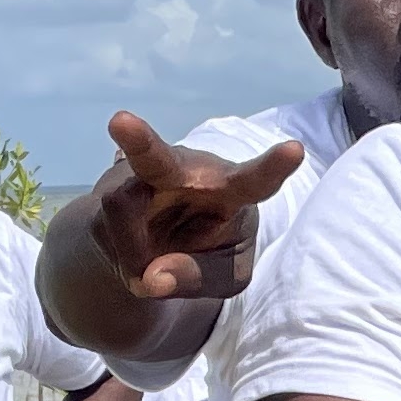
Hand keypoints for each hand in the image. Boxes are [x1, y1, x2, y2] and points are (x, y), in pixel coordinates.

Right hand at [91, 110, 302, 302]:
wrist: (163, 246)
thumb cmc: (212, 252)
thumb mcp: (224, 278)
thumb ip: (197, 277)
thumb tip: (151, 278)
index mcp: (234, 191)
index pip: (257, 180)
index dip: (274, 167)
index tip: (295, 150)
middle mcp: (187, 172)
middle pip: (159, 156)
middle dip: (138, 140)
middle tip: (119, 122)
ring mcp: (144, 174)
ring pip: (122, 206)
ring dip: (133, 254)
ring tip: (148, 274)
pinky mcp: (113, 186)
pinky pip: (106, 223)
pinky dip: (124, 258)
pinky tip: (135, 258)